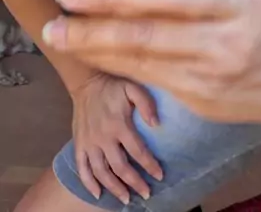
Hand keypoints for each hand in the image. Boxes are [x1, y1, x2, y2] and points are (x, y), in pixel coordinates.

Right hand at [70, 72, 162, 204]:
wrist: (87, 82)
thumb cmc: (113, 86)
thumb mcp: (133, 88)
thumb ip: (146, 104)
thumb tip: (157, 124)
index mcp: (119, 124)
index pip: (138, 151)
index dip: (150, 165)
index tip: (159, 175)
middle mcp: (103, 137)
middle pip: (120, 167)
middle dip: (134, 183)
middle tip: (146, 194)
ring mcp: (89, 143)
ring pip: (101, 172)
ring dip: (114, 188)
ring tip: (126, 199)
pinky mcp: (79, 144)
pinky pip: (82, 168)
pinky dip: (88, 183)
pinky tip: (97, 194)